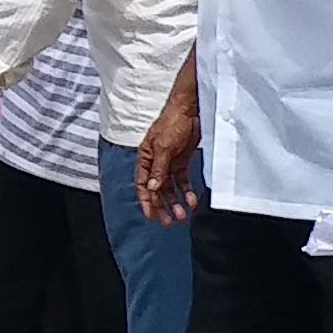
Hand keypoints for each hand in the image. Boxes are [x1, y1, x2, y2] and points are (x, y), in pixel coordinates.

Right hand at [135, 90, 201, 226]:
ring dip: (175, 202)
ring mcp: (168, 162)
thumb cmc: (172, 122)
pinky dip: (187, 191)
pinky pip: (182, 181)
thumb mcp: (164, 147)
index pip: (141, 184)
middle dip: (162, 206)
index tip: (151, 216)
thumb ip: (158, 169)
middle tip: (169, 222)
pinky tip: (191, 200)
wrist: (190, 110)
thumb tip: (151, 188)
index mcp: (144, 158)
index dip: (145, 201)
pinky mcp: (181, 161)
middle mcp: (155, 163)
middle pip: (156, 189)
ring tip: (183, 215)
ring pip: (170, 188)